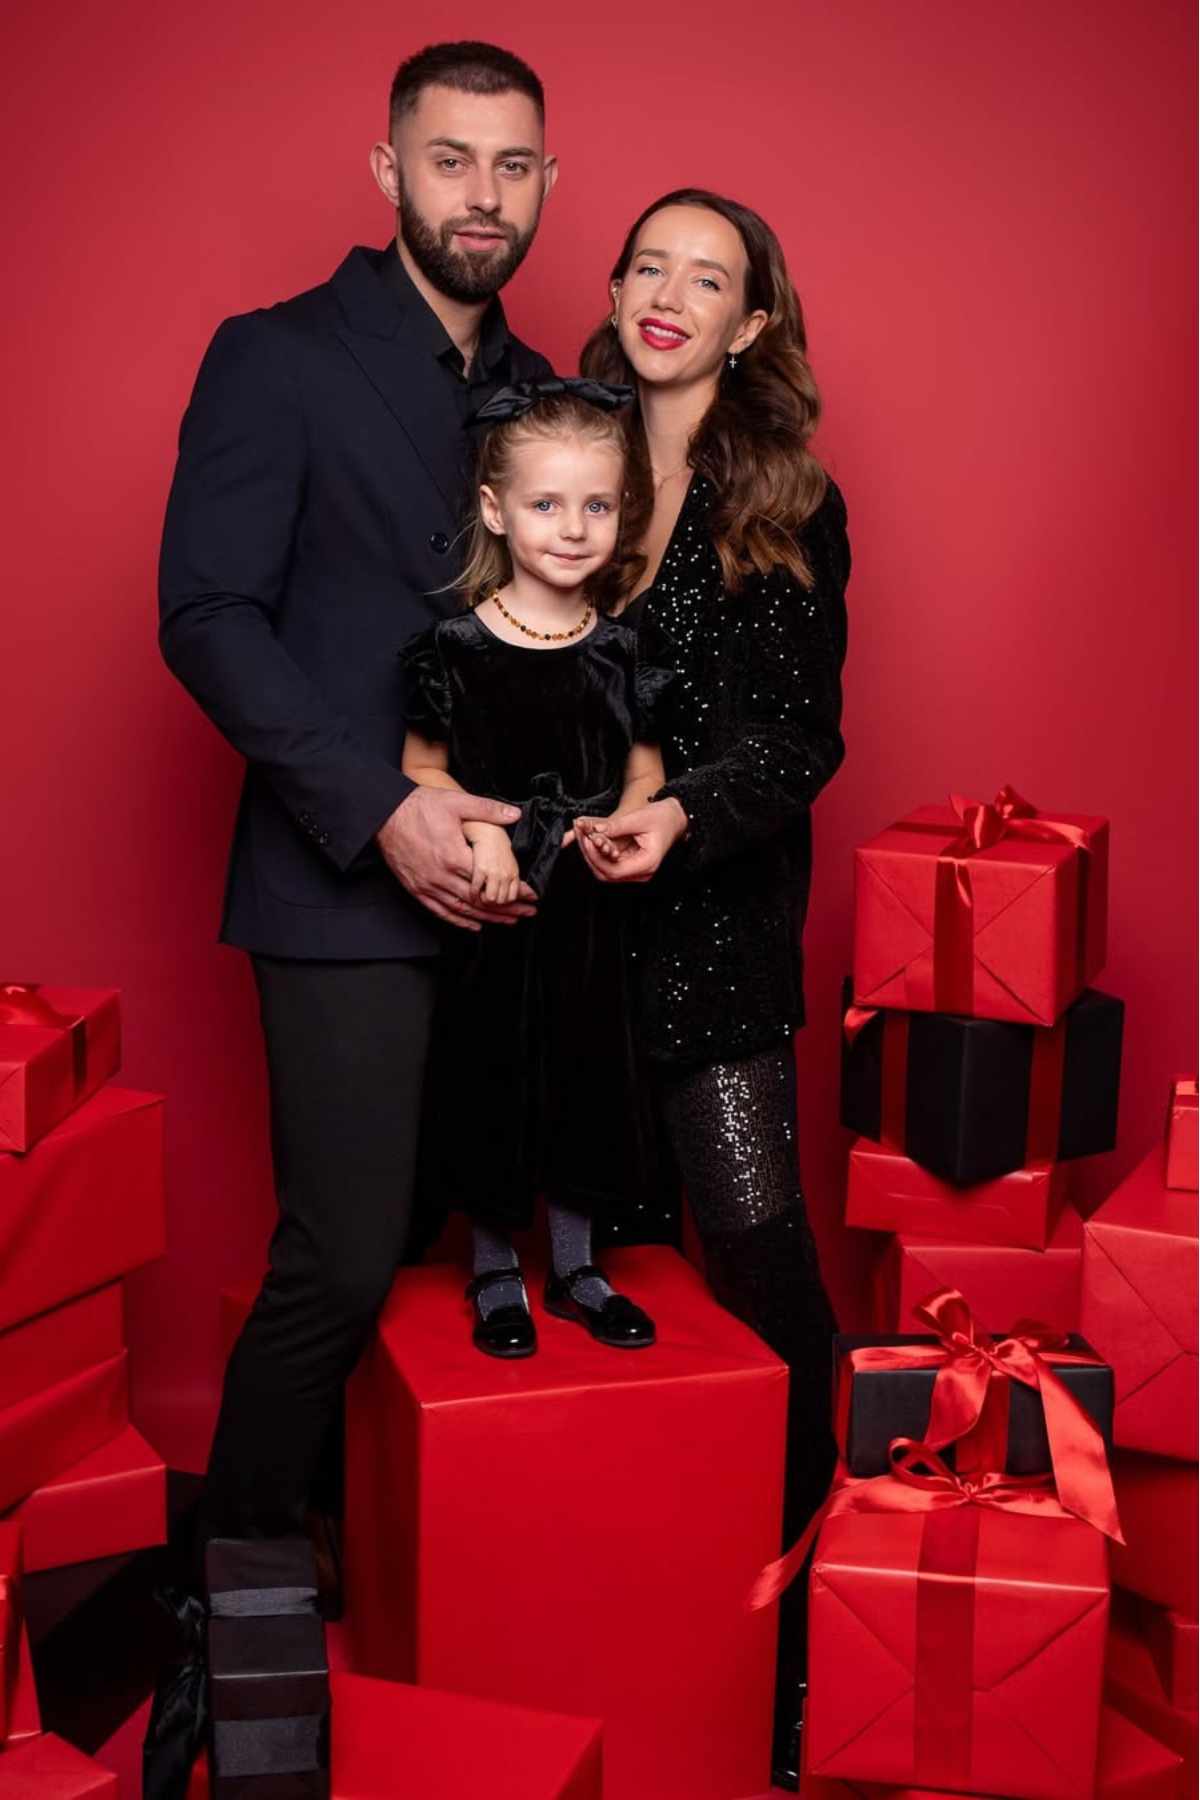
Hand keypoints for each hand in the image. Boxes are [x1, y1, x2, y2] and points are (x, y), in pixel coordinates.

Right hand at [377, 789, 536, 929]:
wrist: (384, 814)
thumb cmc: (418, 807)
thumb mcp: (456, 802)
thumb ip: (487, 810)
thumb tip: (514, 815)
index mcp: (453, 856)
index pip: (491, 881)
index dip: (514, 890)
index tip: (530, 894)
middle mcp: (441, 876)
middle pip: (480, 900)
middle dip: (507, 908)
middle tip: (527, 913)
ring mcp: (428, 885)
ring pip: (463, 910)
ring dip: (488, 918)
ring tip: (509, 921)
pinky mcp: (417, 889)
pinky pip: (441, 911)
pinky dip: (460, 922)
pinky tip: (475, 925)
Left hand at [572, 797, 688, 883]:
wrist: (675, 818)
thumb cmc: (663, 818)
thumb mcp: (639, 818)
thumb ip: (616, 826)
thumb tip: (595, 830)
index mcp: (647, 864)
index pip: (613, 871)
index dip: (595, 857)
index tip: (586, 840)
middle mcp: (641, 872)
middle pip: (606, 874)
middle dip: (590, 856)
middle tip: (580, 835)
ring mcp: (636, 870)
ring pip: (605, 871)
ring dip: (592, 854)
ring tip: (583, 835)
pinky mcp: (631, 864)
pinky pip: (610, 864)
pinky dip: (598, 853)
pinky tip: (591, 839)